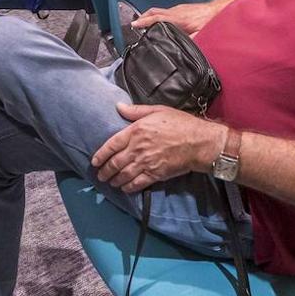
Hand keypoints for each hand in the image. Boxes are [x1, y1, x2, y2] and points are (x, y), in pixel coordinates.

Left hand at [91, 104, 226, 192]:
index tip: (95, 161)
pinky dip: (128, 187)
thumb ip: (135, 111)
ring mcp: (146, 163)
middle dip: (105, 171)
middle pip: (115, 163)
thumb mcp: (157, 110)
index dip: (101, 155)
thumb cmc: (180, 123)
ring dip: (114, 180)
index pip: (111, 145)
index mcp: (136, 131)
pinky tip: (124, 188)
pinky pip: (137, 183)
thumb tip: (118, 106)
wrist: (199, 142)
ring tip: (110, 182)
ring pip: (123, 175)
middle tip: (100, 175)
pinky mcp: (156, 174)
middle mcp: (138, 148)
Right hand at [132, 1, 218, 35]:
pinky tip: (159, 22)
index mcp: (178, 19)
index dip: (145, 22)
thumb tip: (182, 49)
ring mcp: (177, 8)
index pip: (157, 18)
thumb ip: (190, 41)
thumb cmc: (209, 21)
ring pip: (159, 10)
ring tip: (143, 23)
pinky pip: (165, 11)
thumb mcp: (200, 34)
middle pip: (154, 12)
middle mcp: (175, 12)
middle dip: (142, 17)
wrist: (217, 9)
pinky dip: (158, 15)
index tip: (134, 24)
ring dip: (150, 16)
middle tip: (134, 23)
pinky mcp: (181, 8)